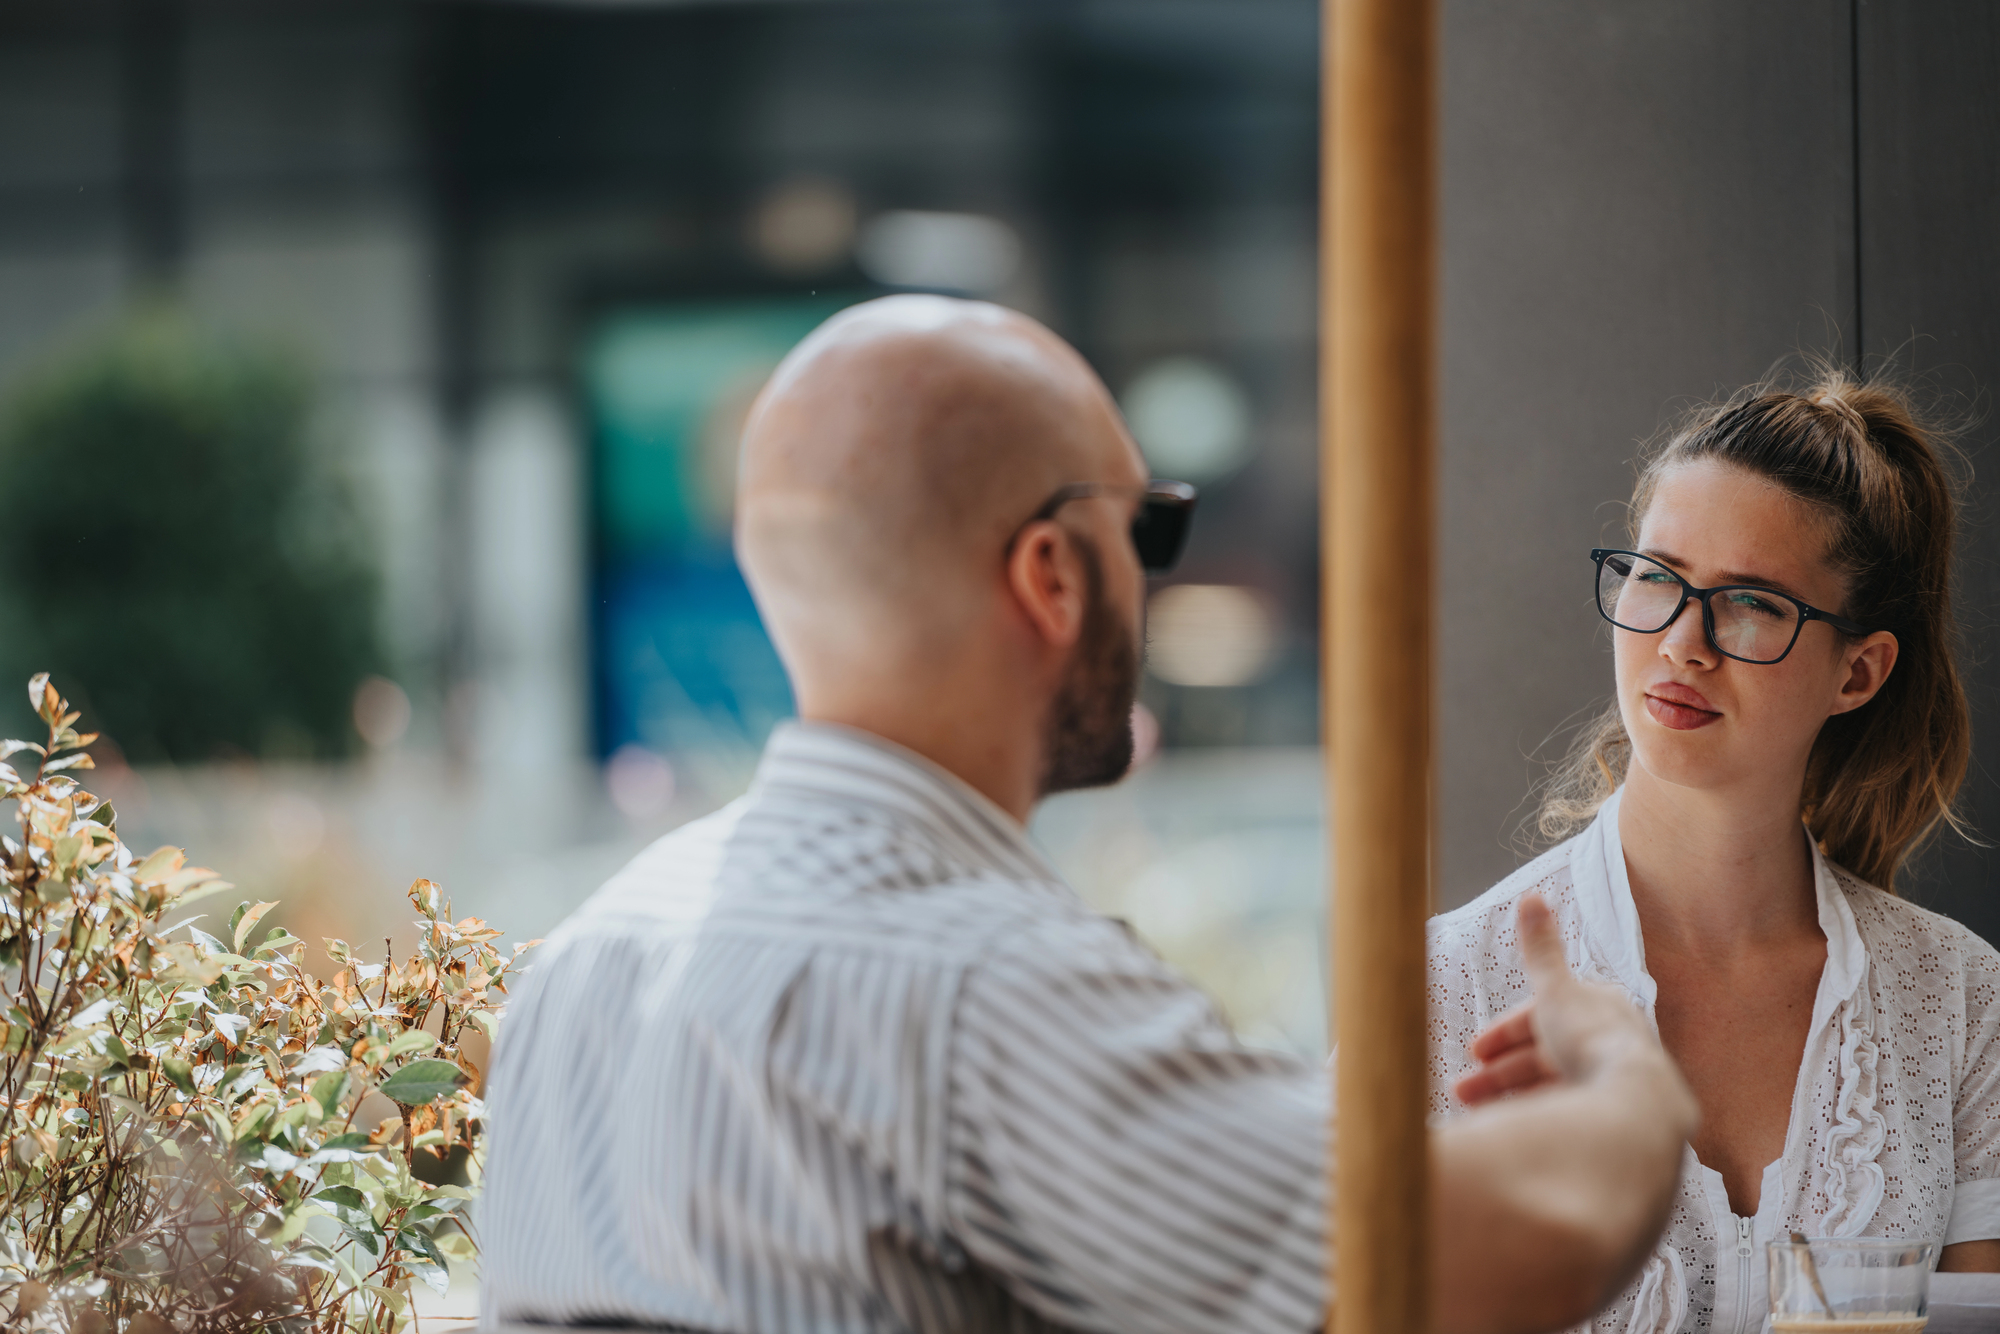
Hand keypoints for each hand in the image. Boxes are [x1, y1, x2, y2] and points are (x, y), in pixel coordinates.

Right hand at [1454, 893, 1654, 1106]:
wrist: (1634, 1102)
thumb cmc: (1592, 1040)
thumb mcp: (1555, 989)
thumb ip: (1540, 949)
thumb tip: (1532, 897)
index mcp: (1596, 1007)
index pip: (1542, 1015)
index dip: (1505, 1032)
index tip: (1474, 1051)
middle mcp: (1606, 1043)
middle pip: (1542, 1055)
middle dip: (1499, 1071)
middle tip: (1463, 1089)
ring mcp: (1609, 1081)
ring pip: (1549, 1086)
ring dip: (1510, 1094)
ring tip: (1474, 1109)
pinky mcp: (1611, 1114)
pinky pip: (1563, 1110)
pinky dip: (1533, 1113)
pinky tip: (1509, 1123)